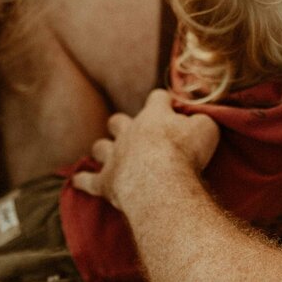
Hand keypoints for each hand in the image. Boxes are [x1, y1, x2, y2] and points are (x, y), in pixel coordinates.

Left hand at [71, 89, 219, 211]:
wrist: (160, 182)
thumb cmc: (185, 152)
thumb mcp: (206, 129)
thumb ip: (201, 120)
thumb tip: (197, 119)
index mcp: (153, 116)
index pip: (157, 99)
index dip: (164, 101)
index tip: (171, 105)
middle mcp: (129, 132)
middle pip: (119, 121)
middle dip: (123, 123)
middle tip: (133, 131)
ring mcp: (114, 157)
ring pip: (101, 146)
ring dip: (104, 148)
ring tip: (106, 152)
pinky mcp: (105, 182)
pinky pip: (88, 180)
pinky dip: (82, 180)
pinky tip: (76, 180)